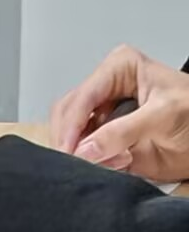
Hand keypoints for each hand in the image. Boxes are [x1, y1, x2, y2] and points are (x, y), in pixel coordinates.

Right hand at [48, 45, 188, 178]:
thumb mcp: (163, 116)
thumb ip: (123, 132)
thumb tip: (85, 150)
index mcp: (119, 68)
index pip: (82, 96)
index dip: (72, 125)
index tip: (69, 151)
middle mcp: (104, 89)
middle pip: (67, 113)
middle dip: (71, 140)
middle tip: (79, 162)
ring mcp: (101, 114)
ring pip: (68, 133)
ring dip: (79, 152)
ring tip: (106, 162)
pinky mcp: (101, 137)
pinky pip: (80, 151)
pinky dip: (88, 162)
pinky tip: (111, 163)